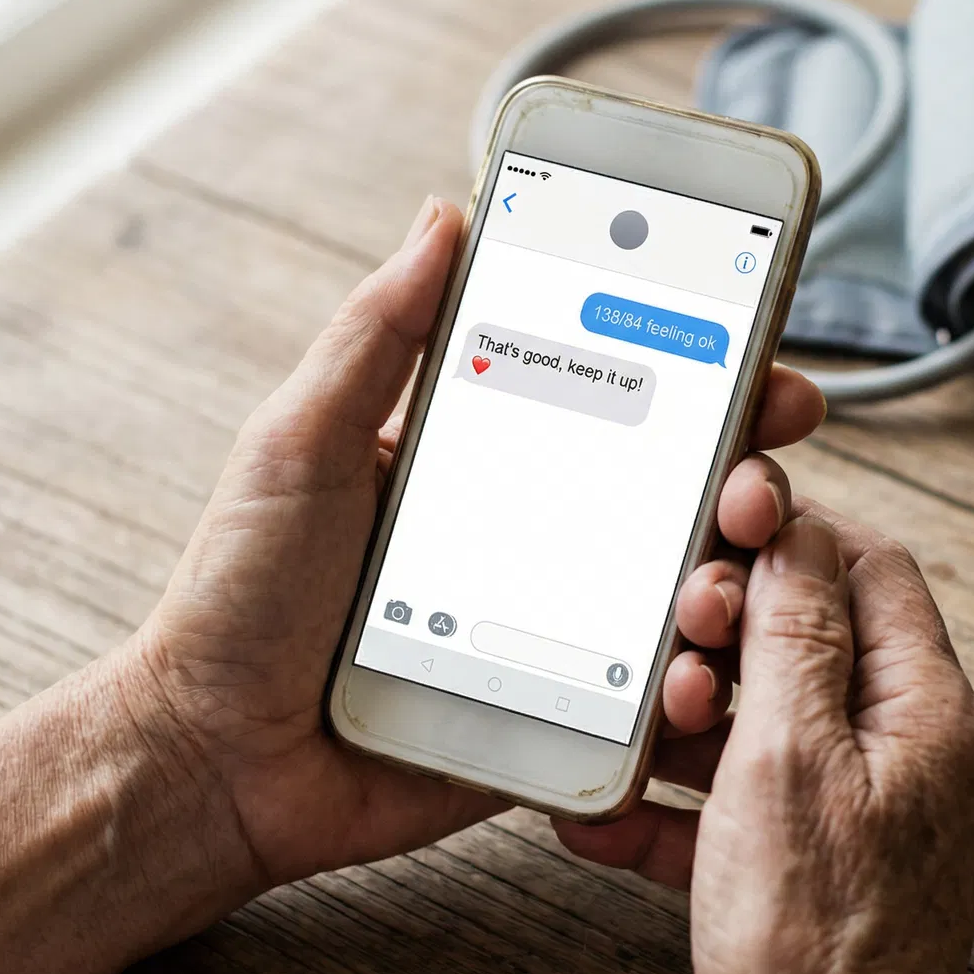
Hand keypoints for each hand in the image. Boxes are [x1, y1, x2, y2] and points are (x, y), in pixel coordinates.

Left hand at [127, 196, 826, 895]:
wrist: (216, 757)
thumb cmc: (240, 595)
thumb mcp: (300, 443)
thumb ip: (377, 336)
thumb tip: (444, 215)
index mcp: (481, 456)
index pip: (610, 393)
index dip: (696, 366)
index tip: (757, 347)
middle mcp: (532, 533)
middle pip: (671, 489)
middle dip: (742, 472)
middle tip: (754, 476)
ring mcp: (552, 627)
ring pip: (678, 592)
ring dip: (727, 576)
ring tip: (719, 576)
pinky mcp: (552, 716)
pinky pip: (644, 699)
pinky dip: (687, 684)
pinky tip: (691, 674)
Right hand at [557, 508, 973, 973]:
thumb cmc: (811, 948)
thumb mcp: (789, 758)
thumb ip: (796, 637)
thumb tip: (800, 537)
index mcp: (930, 719)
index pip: (875, 575)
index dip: (796, 541)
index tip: (724, 534)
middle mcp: (908, 764)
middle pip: (815, 649)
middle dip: (729, 640)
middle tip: (672, 647)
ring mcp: (860, 825)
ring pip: (770, 729)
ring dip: (692, 723)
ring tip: (639, 734)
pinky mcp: (809, 879)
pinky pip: (741, 811)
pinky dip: (679, 807)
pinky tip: (615, 816)